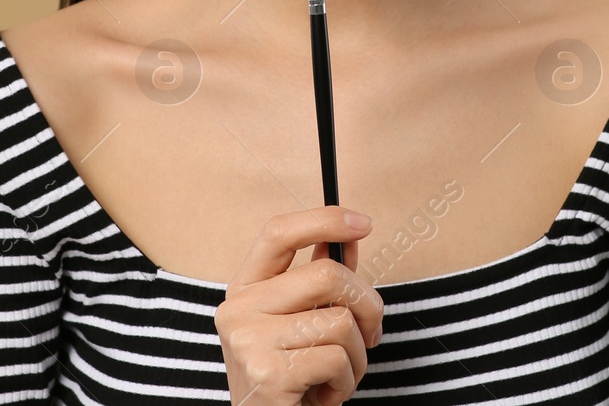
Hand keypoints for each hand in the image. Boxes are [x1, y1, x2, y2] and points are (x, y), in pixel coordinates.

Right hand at [215, 206, 384, 405]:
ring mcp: (249, 342)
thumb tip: (348, 239)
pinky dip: (345, 381)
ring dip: (357, 354)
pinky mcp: (268, 375)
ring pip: (339, 321)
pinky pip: (336, 358)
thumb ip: (322, 283)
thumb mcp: (303, 324)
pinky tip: (323, 396)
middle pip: (325, 274)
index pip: (278, 232)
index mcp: (244, 290)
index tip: (364, 223)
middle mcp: (238, 310)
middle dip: (367, 305)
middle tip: (371, 334)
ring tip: (337, 375)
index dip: (324, 220)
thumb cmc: (292, 381)